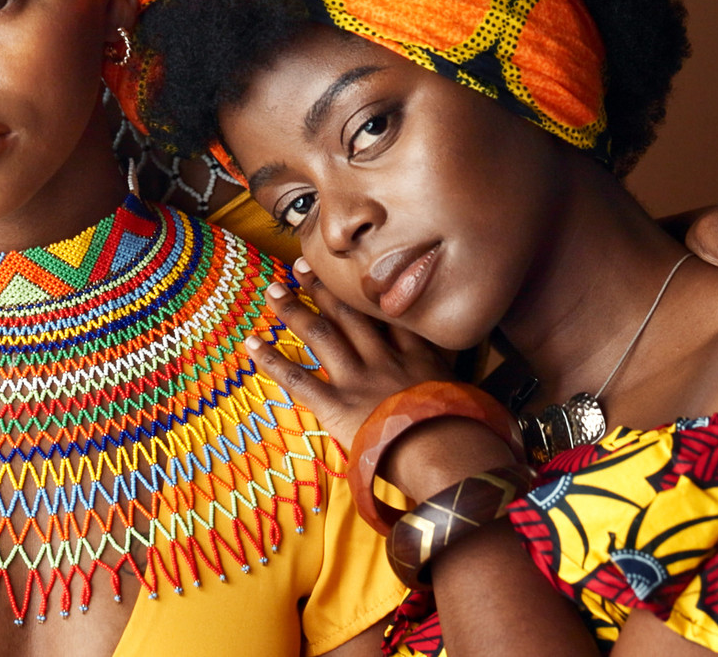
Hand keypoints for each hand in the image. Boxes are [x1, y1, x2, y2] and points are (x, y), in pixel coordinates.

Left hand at [239, 259, 458, 449]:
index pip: (385, 316)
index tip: (347, 272)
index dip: (362, 292)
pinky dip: (272, 360)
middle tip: (301, 267)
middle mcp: (383, 359)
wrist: (447, 451)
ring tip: (273, 290)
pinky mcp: (338, 406)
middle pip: (348, 314)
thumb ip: (454, 382)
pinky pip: (298, 379)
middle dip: (322, 289)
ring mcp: (358, 379)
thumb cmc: (462, 431)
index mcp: (416, 355)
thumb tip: (456, 384)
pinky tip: (252, 343)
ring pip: (321, 334)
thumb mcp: (465, 396)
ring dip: (294, 310)